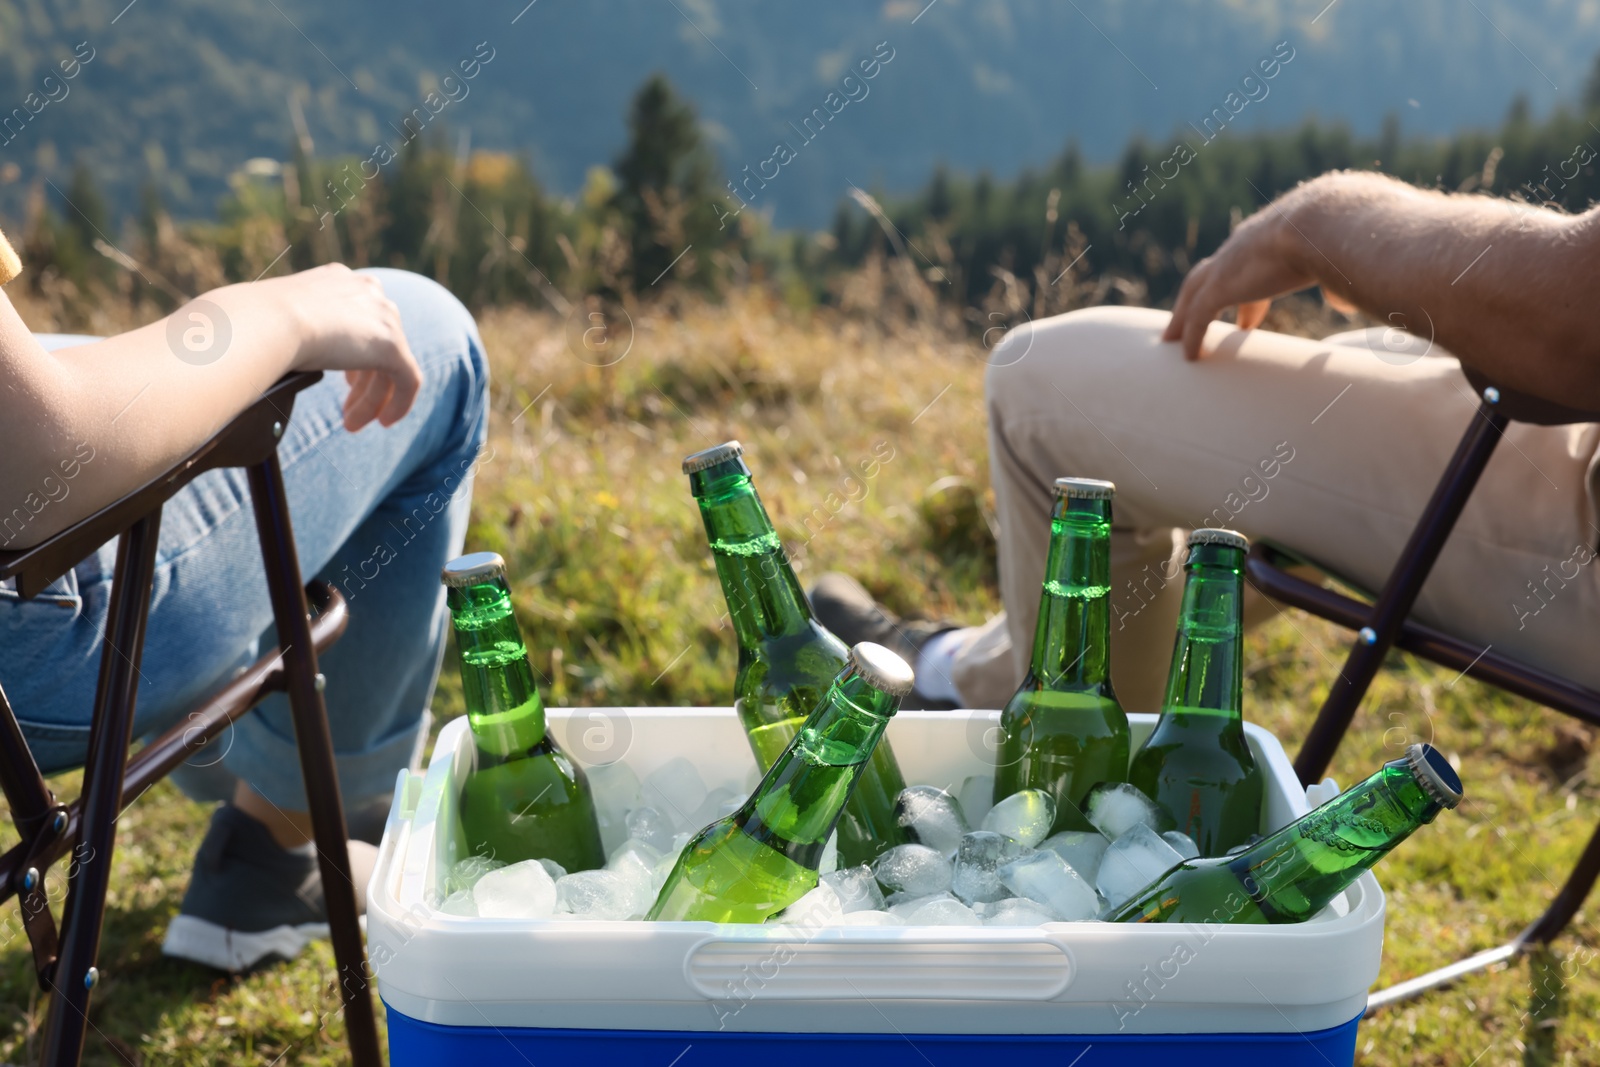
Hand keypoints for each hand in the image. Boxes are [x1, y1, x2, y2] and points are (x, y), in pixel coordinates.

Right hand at [265, 264, 421, 430]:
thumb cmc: (256, 323)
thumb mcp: (276, 321)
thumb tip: (274, 352)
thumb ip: (291, 331)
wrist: (267, 321)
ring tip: (351, 424)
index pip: (358, 319)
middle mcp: (367, 292)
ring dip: (372, 400)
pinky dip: (400, 403)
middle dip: (364, 382)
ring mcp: (383, 317)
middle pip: (376, 344)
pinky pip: (408, 380)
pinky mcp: (393, 345)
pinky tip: (384, 422)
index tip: (346, 380)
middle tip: (347, 411)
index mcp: (339, 281)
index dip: (355, 354)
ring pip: (390, 366)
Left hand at [1162, 184, 1342, 359]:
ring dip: (1183, 316)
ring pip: (1194, 294)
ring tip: (1173, 339)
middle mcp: (1243, 247)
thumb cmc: (1344, 235)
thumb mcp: (1343, 258)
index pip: (1248, 265)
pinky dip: (1193, 336)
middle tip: (1194, 320)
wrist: (1326, 220)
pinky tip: (1190, 356)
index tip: (1246, 318)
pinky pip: (1199, 317)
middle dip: (1200, 298)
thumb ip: (1339, 280)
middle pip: (1210, 275)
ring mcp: (1228, 265)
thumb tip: (1343, 301)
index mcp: (1269, 237)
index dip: (1247, 294)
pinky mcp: (1220, 286)